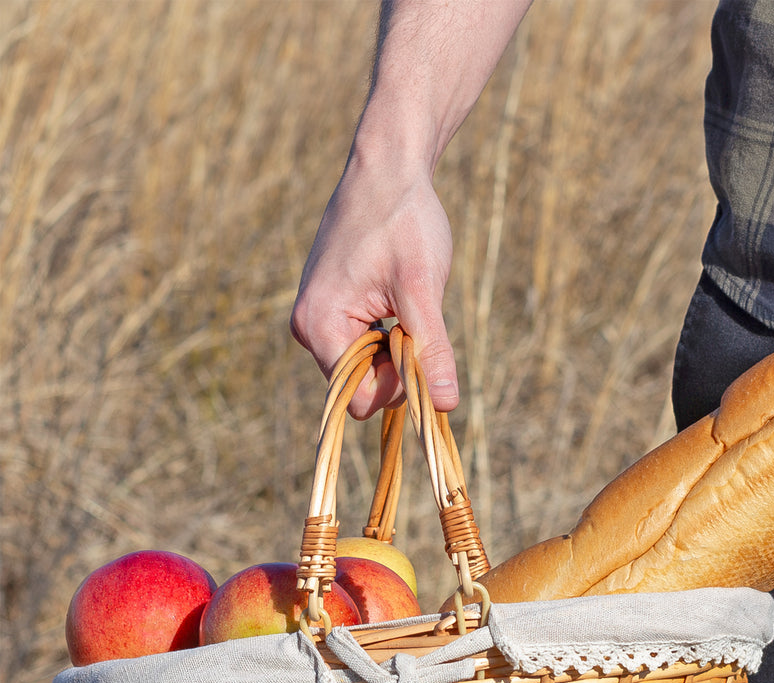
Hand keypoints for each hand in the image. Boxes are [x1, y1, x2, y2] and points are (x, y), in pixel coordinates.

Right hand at [290, 150, 457, 419]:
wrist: (387, 167)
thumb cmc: (405, 220)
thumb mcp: (423, 288)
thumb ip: (431, 349)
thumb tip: (446, 404)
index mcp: (320, 325)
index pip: (358, 398)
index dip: (397, 387)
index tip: (421, 347)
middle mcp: (309, 326)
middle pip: (360, 387)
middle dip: (396, 368)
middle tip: (417, 319)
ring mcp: (317, 318)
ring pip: (364, 368)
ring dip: (395, 351)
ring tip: (408, 305)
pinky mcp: (331, 308)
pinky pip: (362, 346)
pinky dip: (388, 336)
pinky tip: (399, 301)